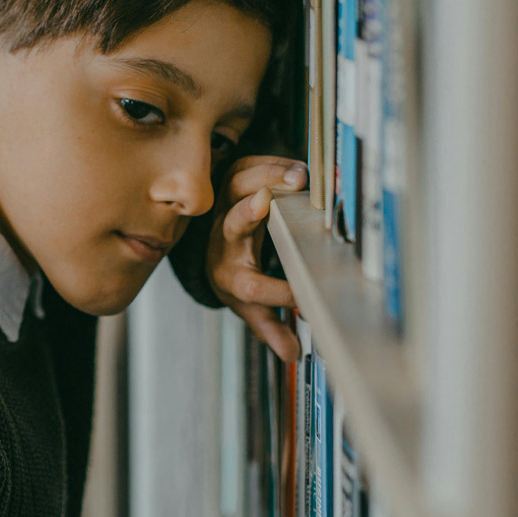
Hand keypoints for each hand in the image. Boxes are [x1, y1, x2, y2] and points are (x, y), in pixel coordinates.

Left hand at [206, 155, 307, 362]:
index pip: (252, 287)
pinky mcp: (228, 185)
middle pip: (232, 225)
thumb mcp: (250, 308)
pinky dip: (268, 163)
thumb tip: (292, 353)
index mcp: (231, 277)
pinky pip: (243, 167)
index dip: (278, 292)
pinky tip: (294, 166)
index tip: (307, 295)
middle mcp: (224, 241)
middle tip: (267, 202)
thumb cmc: (236, 279)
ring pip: (235, 187)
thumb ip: (271, 328)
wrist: (210, 252)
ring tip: (297, 176)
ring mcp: (224, 209)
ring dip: (264, 178)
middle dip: (248, 214)